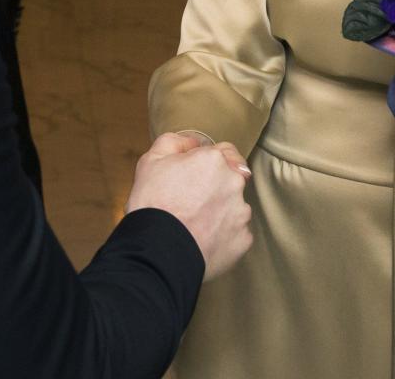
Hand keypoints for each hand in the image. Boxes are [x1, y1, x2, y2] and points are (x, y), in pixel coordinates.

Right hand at [127, 132, 253, 279]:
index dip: (207, 164)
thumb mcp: (151, 161)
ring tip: (193, 226)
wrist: (157, 252)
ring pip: (234, 208)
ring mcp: (242, 213)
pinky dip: (222, 237)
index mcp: (215, 161)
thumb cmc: (153, 205)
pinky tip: (202, 241)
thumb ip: (174, 142)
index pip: (223, 153)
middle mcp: (234, 183)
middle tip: (189, 204)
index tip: (194, 178)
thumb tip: (193, 142)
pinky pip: (235, 234)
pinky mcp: (243, 240)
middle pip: (230, 181)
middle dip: (214, 189)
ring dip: (219, 213)